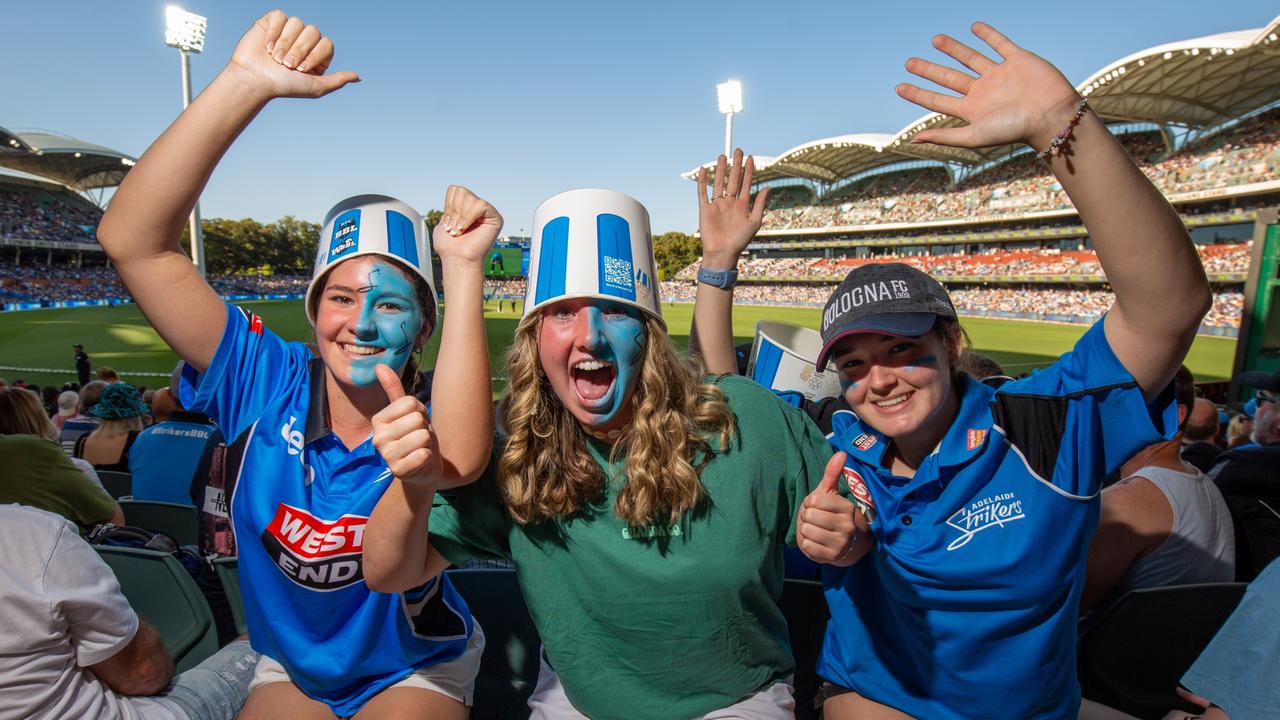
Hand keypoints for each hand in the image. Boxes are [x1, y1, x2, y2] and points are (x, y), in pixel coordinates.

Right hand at [225, 10, 359, 100]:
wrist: (255, 80)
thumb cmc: (284, 86)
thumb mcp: (315, 87)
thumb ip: (337, 81)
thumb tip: (358, 77)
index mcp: (317, 54)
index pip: (326, 43)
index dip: (314, 55)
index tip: (300, 70)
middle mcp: (304, 40)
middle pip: (313, 31)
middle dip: (299, 50)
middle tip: (286, 65)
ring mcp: (288, 30)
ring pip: (297, 23)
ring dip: (285, 43)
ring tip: (275, 57)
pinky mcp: (272, 22)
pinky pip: (280, 16)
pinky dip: (274, 32)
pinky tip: (267, 46)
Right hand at [371, 364, 441, 487]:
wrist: (422, 467)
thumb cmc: (414, 435)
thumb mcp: (407, 411)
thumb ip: (394, 389)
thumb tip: (379, 366)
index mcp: (378, 420)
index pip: (411, 403)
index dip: (420, 412)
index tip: (414, 423)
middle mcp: (377, 438)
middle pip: (417, 419)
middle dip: (424, 428)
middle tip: (417, 437)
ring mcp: (386, 456)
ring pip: (422, 436)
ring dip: (426, 443)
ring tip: (418, 448)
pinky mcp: (398, 471)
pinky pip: (423, 454)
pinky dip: (427, 457)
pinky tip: (420, 461)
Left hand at [432, 185, 503, 265]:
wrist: (457, 259)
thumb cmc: (450, 246)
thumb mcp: (445, 220)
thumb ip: (451, 204)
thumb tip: (457, 190)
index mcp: (466, 207)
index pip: (455, 190)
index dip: (449, 205)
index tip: (449, 223)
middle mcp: (477, 207)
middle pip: (461, 191)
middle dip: (454, 211)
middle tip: (455, 228)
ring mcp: (487, 212)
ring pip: (469, 198)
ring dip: (460, 217)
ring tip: (461, 230)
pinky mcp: (495, 218)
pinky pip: (480, 205)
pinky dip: (469, 218)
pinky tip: (467, 229)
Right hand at [697, 149, 768, 268]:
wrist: (723, 253)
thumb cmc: (740, 241)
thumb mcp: (755, 221)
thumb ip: (759, 204)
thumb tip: (767, 187)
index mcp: (742, 205)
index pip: (745, 183)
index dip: (748, 170)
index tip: (750, 157)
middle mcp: (729, 203)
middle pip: (732, 179)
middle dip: (736, 165)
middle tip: (738, 150)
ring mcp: (717, 205)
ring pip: (718, 183)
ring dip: (720, 169)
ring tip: (722, 156)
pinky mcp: (705, 209)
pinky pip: (702, 193)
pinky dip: (702, 182)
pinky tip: (703, 170)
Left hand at [798, 453, 862, 566]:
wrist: (850, 543)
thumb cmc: (836, 513)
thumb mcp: (833, 493)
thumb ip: (833, 473)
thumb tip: (841, 453)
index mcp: (846, 508)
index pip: (814, 500)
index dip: (811, 502)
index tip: (818, 505)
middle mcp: (846, 526)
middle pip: (809, 516)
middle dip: (807, 516)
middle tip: (816, 519)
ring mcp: (840, 543)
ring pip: (806, 531)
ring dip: (806, 530)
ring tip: (816, 529)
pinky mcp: (831, 557)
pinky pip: (807, 547)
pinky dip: (807, 543)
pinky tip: (816, 541)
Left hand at [896, 22, 1080, 151]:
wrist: (1050, 114)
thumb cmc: (1014, 129)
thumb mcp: (974, 135)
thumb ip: (944, 136)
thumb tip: (912, 140)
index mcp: (972, 110)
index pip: (937, 100)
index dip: (918, 94)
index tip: (899, 87)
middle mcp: (983, 91)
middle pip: (949, 78)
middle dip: (929, 70)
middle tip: (909, 62)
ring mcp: (999, 75)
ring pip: (970, 58)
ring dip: (953, 49)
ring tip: (935, 39)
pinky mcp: (1017, 60)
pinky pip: (1000, 44)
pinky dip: (988, 35)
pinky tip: (975, 28)